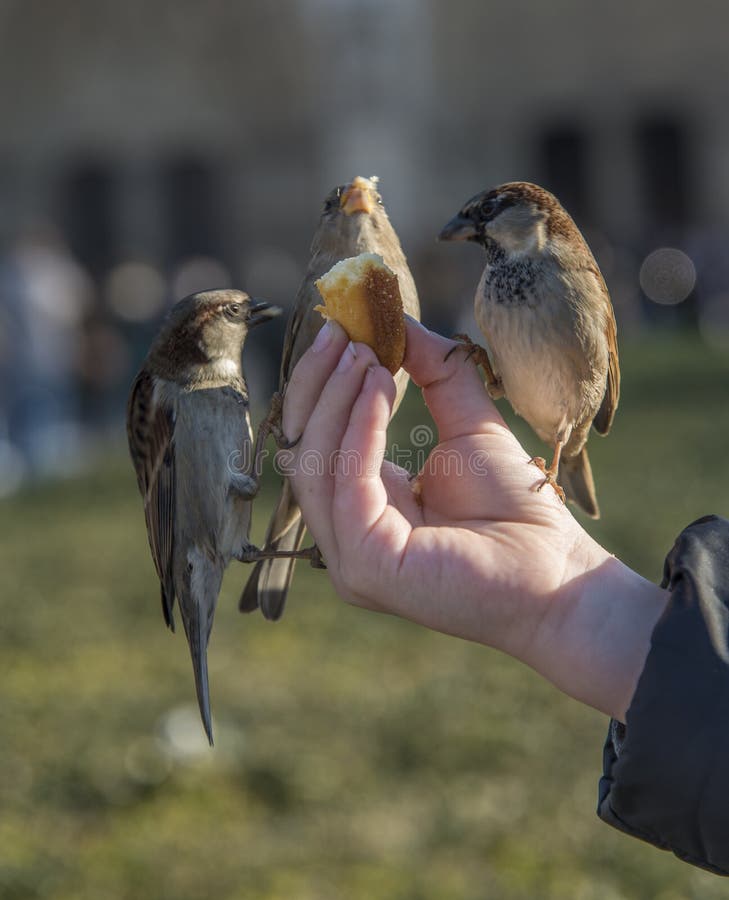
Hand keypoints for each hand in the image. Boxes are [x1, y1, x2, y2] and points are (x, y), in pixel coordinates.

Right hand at [282, 318, 667, 721]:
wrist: (556, 571)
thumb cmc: (517, 509)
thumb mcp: (468, 424)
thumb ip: (434, 374)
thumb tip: (400, 320)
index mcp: (363, 506)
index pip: (318, 441)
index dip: (323, 385)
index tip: (340, 331)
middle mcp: (345, 533)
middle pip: (301, 448)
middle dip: (317, 385)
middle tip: (338, 332)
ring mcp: (348, 554)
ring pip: (314, 462)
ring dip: (335, 399)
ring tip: (364, 353)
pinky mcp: (364, 562)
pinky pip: (348, 481)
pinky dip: (359, 427)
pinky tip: (380, 386)